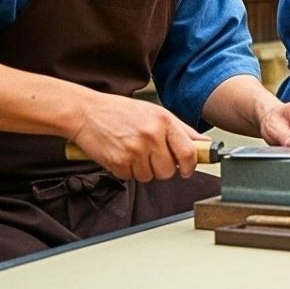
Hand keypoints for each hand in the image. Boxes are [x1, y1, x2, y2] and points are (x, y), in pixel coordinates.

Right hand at [67, 96, 206, 181]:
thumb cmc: (120, 111)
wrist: (85, 111)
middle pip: (169, 170)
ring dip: (143, 170)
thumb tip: (204, 144)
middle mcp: (151, 135)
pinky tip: (122, 154)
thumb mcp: (155, 112)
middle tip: (152, 157)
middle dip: (163, 168)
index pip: (189, 152)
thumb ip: (181, 130)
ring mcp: (134, 150)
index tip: (188, 169)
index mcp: (164, 121)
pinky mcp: (118, 162)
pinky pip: (131, 177)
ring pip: (150, 177)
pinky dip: (127, 171)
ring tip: (134, 152)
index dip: (191, 166)